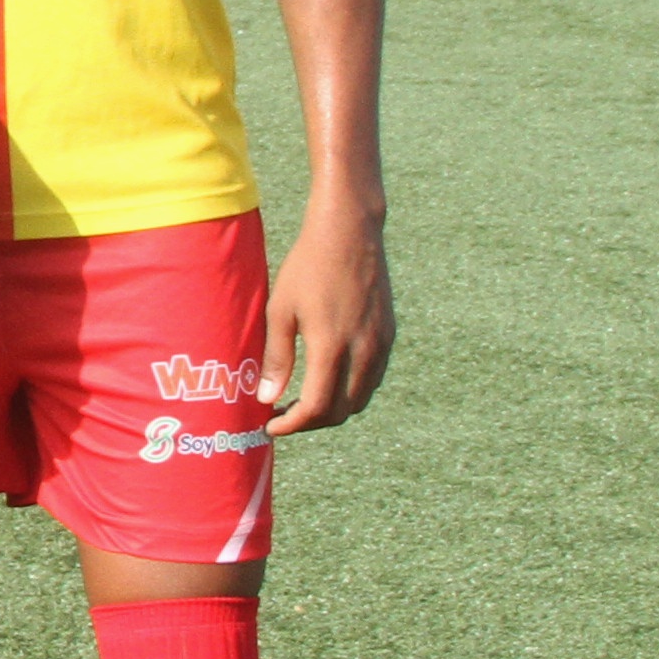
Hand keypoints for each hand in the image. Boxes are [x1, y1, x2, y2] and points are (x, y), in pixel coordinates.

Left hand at [261, 197, 394, 435]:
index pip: (317, 408)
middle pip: (341, 411)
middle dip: (311, 422)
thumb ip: (277, 357)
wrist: (350, 233)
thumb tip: (268, 398)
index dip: (293, 425)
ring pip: (361, 399)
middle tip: (283, 415)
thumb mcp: (281, 310)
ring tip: (303, 401)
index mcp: (332, 347)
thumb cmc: (308, 267)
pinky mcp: (390, 335)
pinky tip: (328, 379)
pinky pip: (372, 379)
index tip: (271, 425)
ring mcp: (381, 344)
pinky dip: (351, 391)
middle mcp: (363, 351)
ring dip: (333, 409)